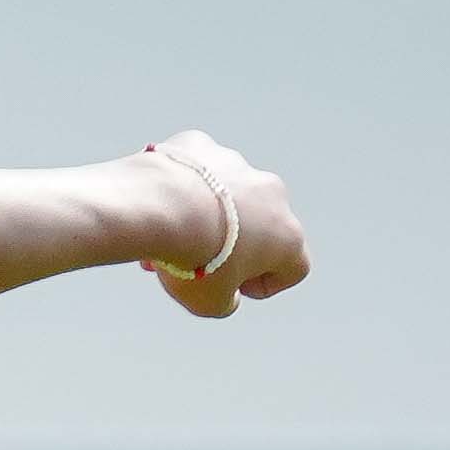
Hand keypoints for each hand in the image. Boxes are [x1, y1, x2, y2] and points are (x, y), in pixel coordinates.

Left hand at [139, 131, 308, 319]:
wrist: (157, 207)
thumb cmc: (192, 261)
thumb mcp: (209, 303)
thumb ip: (226, 302)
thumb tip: (226, 295)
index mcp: (286, 235)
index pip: (294, 267)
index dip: (266, 283)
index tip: (236, 289)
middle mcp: (271, 194)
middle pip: (258, 226)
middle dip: (229, 246)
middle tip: (194, 263)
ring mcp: (238, 164)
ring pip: (224, 196)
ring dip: (204, 216)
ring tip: (165, 238)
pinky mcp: (202, 145)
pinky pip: (195, 170)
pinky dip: (180, 186)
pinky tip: (155, 206)